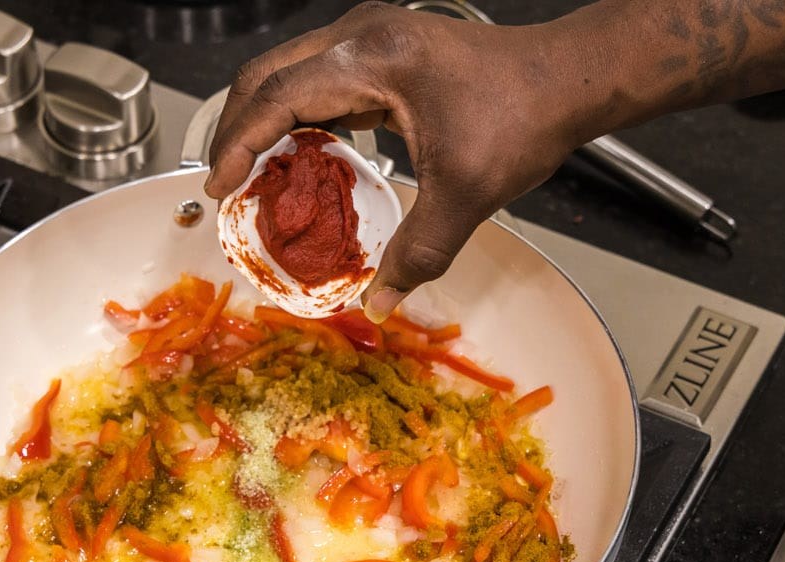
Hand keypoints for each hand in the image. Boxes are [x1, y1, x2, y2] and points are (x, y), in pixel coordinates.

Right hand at [204, 2, 607, 318]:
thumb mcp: (466, 194)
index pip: (277, 97)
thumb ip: (420, 251)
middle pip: (266, 74)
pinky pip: (318, 81)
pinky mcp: (382, 53)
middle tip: (223, 184)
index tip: (218, 186)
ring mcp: (369, 39)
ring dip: (265, 122)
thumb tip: (383, 301)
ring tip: (254, 178)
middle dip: (236, 129)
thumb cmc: (524, 115)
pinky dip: (298, 118)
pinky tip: (303, 161)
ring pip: (288, 73)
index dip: (239, 144)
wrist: (566, 79)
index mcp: (370, 57)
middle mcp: (361, 35)